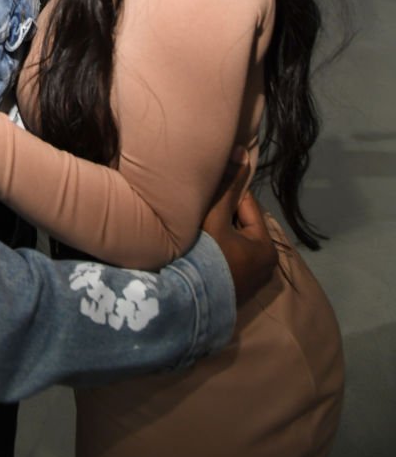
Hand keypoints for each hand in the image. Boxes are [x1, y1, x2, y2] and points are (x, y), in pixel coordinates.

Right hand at [202, 151, 276, 305]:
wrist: (190, 305)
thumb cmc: (209, 256)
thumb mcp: (217, 217)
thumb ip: (230, 185)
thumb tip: (242, 151)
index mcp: (267, 247)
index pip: (246, 206)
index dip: (226, 194)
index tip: (207, 189)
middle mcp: (266, 265)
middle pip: (240, 225)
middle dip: (222, 215)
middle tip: (199, 208)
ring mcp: (251, 281)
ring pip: (232, 242)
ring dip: (217, 234)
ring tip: (196, 225)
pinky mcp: (235, 291)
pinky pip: (227, 260)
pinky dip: (216, 251)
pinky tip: (199, 247)